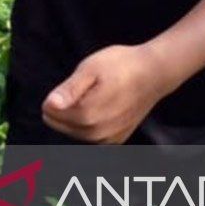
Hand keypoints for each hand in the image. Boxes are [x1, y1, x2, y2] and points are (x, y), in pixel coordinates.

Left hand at [41, 44, 177, 143]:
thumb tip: (49, 104)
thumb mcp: (90, 68)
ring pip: (75, 131)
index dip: (54, 98)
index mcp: (89, 115)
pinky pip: (90, 135)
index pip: (52, 113)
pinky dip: (87, 123)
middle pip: (62, 125)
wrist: (154, 73)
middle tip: (81, 88)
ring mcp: (109, 138)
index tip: (69, 84)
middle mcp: (98, 132)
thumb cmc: (121, 66)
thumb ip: (69, 89)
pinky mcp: (117, 139)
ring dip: (74, 116)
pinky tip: (97, 107)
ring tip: (90, 95)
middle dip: (63, 108)